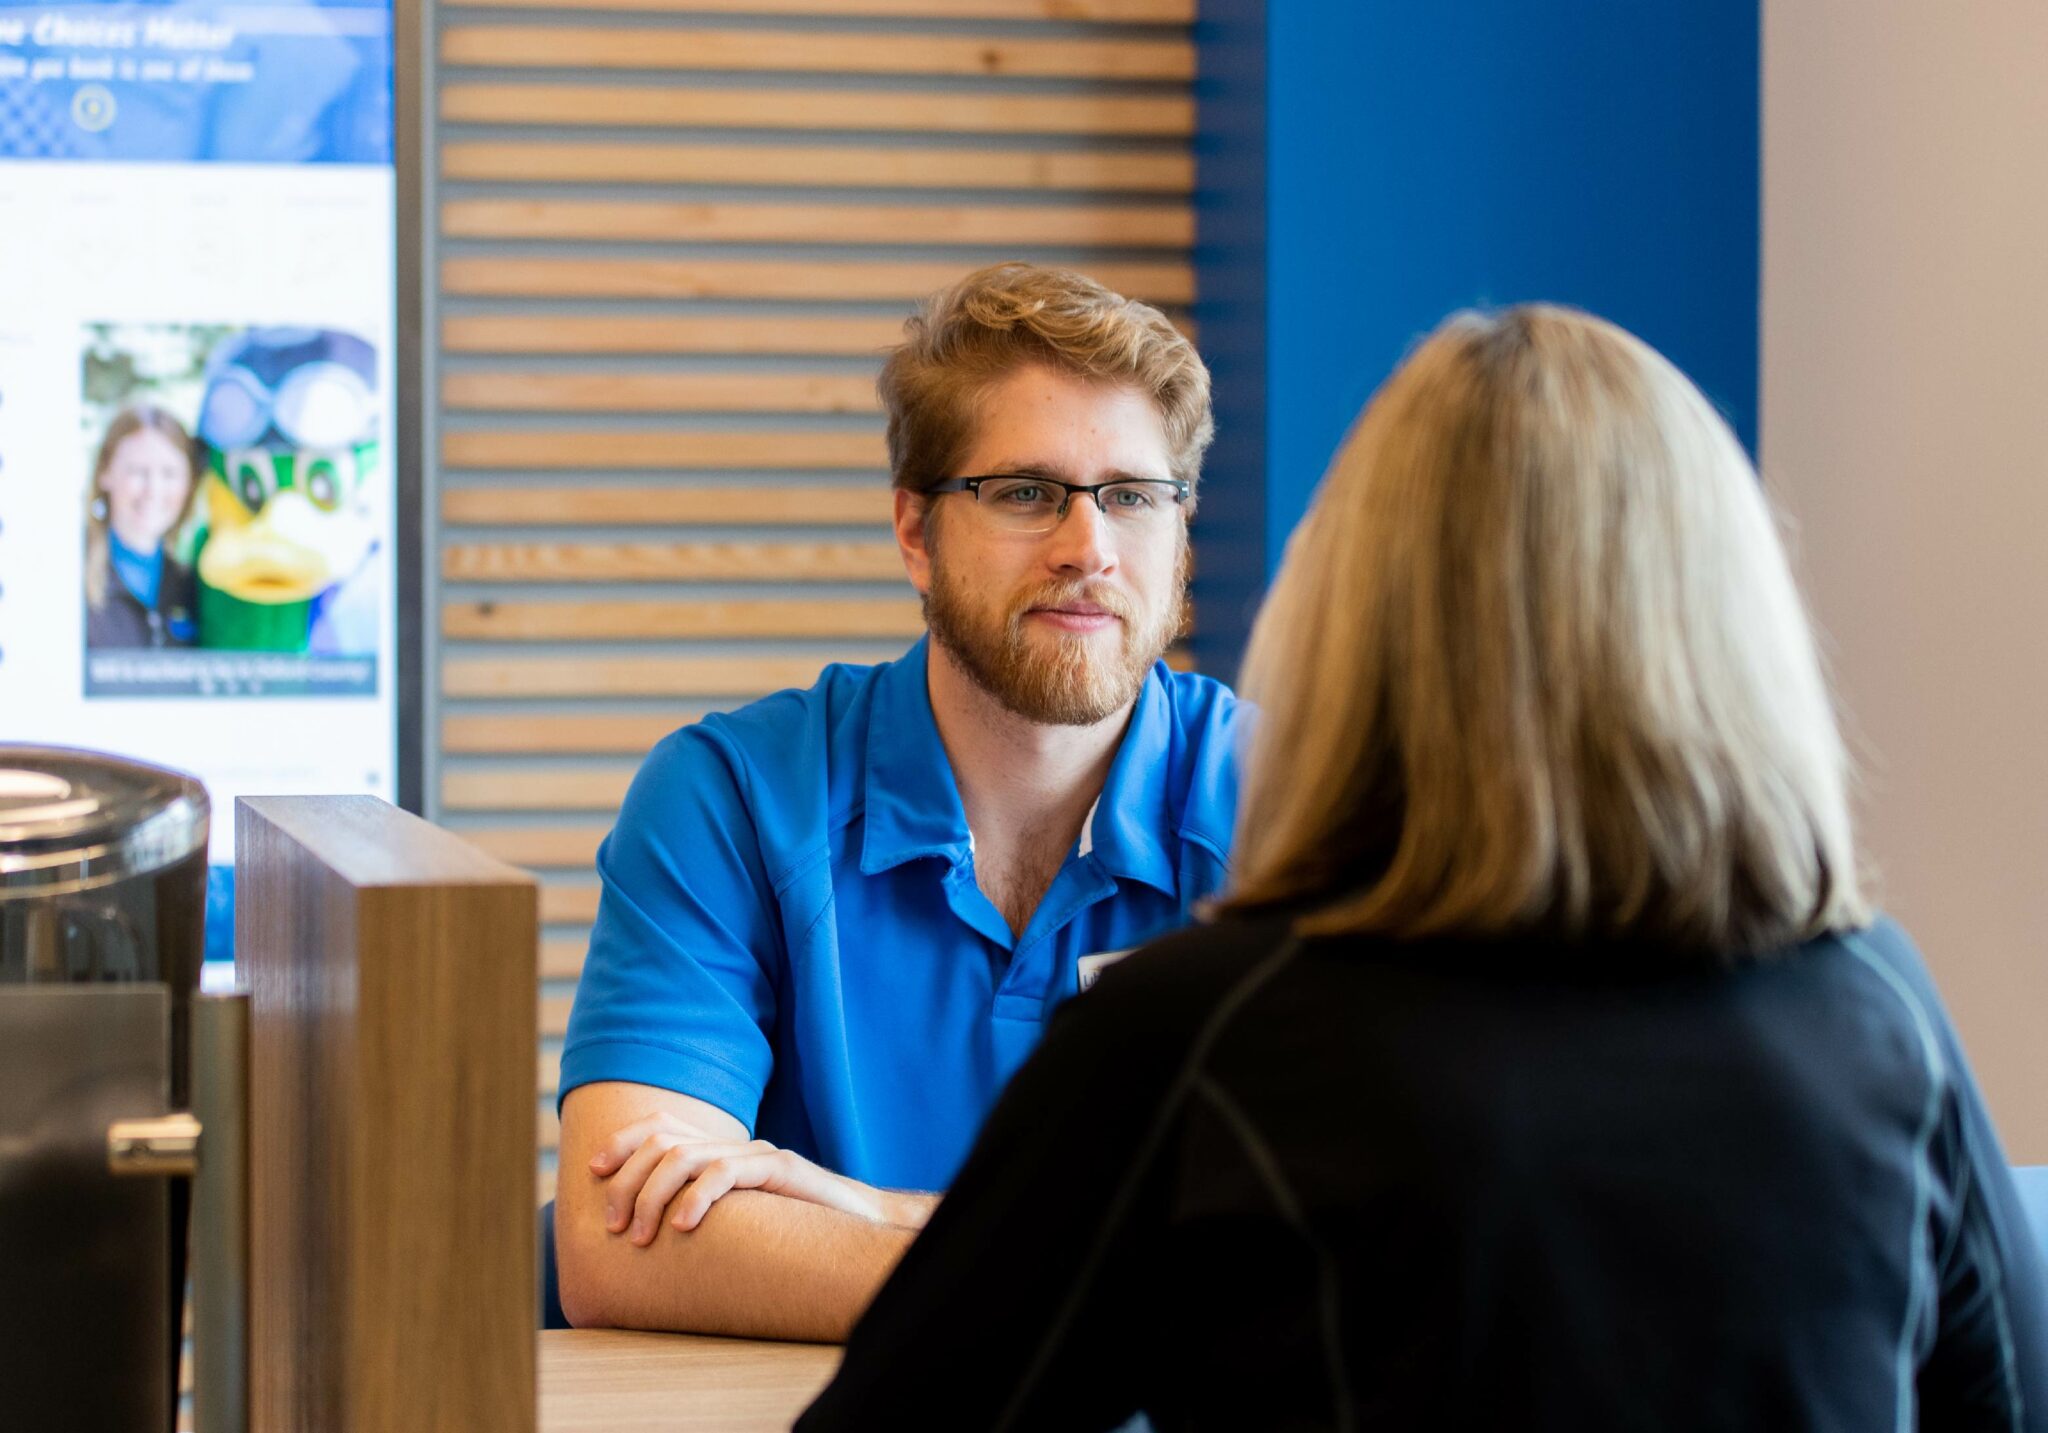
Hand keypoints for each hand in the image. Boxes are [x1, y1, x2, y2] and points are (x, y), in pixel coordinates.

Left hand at [590, 1114, 892, 1242]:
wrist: (858, 1224)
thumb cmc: (790, 1231)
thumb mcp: (734, 1220)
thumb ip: (699, 1212)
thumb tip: (643, 1233)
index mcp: (721, 1151)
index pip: (660, 1125)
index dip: (622, 1141)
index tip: (594, 1171)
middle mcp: (735, 1144)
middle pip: (663, 1141)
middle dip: (627, 1182)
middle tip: (614, 1227)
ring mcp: (758, 1154)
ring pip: (686, 1156)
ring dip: (652, 1196)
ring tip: (639, 1236)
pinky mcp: (781, 1170)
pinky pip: (727, 1173)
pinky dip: (697, 1197)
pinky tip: (682, 1226)